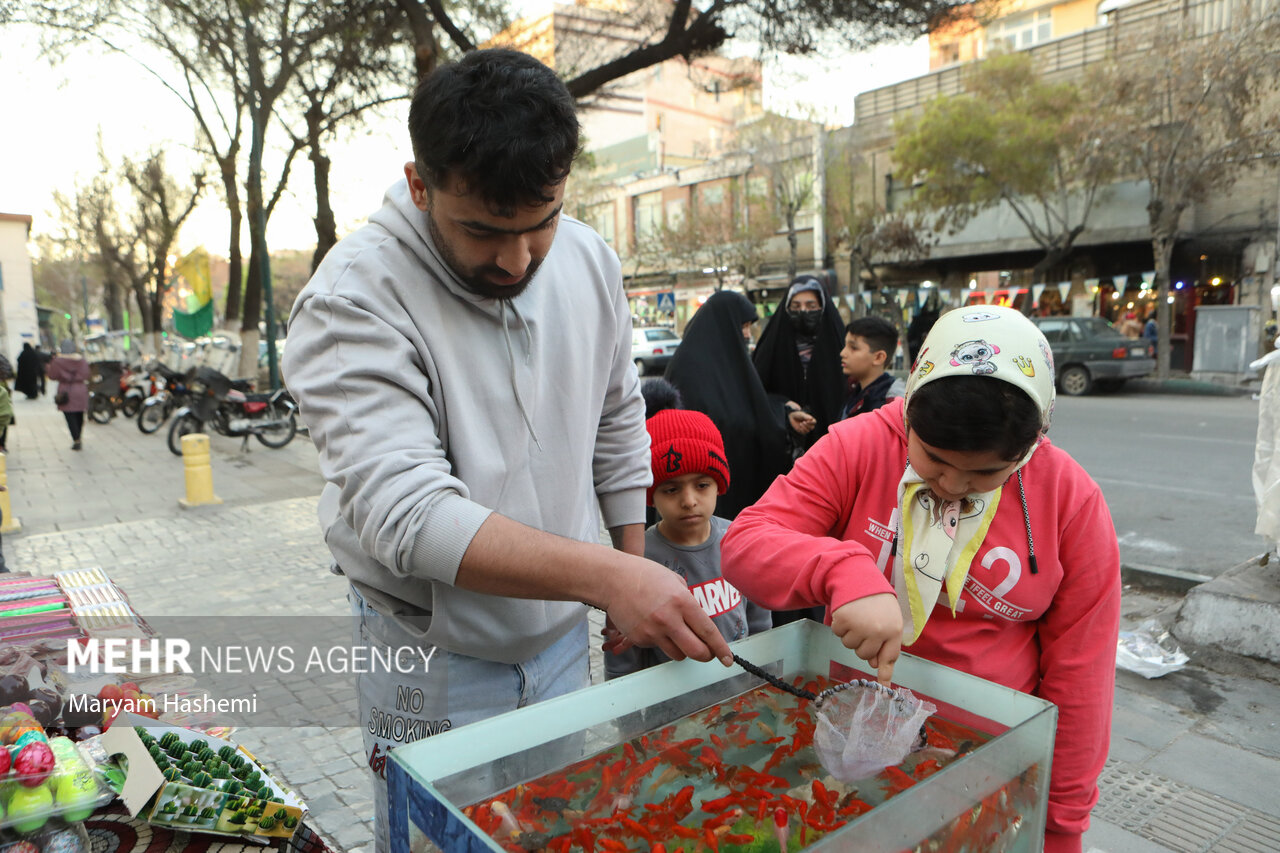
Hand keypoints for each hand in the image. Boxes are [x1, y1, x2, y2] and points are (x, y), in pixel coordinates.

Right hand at [602, 557, 732, 665]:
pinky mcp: (639, 639)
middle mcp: (669, 619)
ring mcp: (652, 631)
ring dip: (683, 649)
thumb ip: (689, 602)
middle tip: (707, 653)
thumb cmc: (645, 576)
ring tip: (675, 632)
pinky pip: (658, 647)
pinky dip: (661, 641)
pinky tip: (653, 624)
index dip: (720, 648)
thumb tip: (699, 622)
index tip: (728, 659)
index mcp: (682, 602)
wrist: (613, 579)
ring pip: (678, 655)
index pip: (708, 631)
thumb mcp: (675, 582)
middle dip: (706, 656)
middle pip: (696, 651)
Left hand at [788, 410, 816, 434]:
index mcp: (811, 420)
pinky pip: (804, 433)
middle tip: (803, 422)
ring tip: (800, 423)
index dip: (811, 422)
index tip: (807, 421)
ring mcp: (806, 428)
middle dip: (807, 425)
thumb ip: (806, 417)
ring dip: (804, 428)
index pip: (814, 422)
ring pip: (808, 431)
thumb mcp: (802, 414)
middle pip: (812, 427)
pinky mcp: (802, 431)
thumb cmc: (798, 414)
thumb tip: (811, 418)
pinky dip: (802, 430)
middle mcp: (809, 424)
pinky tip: (799, 427)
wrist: (792, 417)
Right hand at [830, 593, 901, 684]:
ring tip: (857, 617)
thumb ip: (886, 643)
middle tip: (864, 626)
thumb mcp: (889, 620)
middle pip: (864, 655)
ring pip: (849, 646)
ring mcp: (860, 626)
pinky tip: (847, 613)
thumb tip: (875, 665)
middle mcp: (878, 631)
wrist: (858, 577)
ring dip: (850, 634)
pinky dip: (839, 626)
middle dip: (862, 644)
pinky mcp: (843, 620)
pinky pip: (838, 634)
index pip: (889, 656)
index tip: (884, 688)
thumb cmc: (876, 602)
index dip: (885, 673)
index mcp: (893, 630)